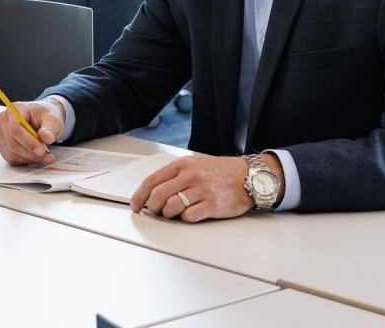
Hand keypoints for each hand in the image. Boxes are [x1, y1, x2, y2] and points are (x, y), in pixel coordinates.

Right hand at [0, 100, 62, 165]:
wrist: (43, 120)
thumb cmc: (45, 117)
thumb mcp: (54, 119)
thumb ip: (50, 128)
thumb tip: (46, 137)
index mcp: (15, 109)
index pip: (15, 127)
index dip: (28, 141)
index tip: (41, 150)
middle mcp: (4, 120)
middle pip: (12, 142)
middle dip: (31, 153)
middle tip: (47, 156)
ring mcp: (1, 133)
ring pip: (11, 152)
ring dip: (30, 158)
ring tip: (46, 157)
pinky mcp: (2, 145)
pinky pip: (11, 158)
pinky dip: (26, 161)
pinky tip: (36, 157)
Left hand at [129, 155, 273, 222]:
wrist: (249, 177)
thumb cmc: (220, 173)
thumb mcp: (195, 166)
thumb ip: (174, 177)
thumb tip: (151, 193)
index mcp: (183, 165)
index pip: (152, 181)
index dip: (139, 195)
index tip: (135, 205)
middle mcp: (191, 176)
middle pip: (158, 195)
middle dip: (152, 207)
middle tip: (154, 212)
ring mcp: (202, 190)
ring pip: (171, 207)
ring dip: (168, 214)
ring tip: (173, 213)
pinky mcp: (213, 204)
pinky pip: (189, 216)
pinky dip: (185, 219)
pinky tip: (190, 214)